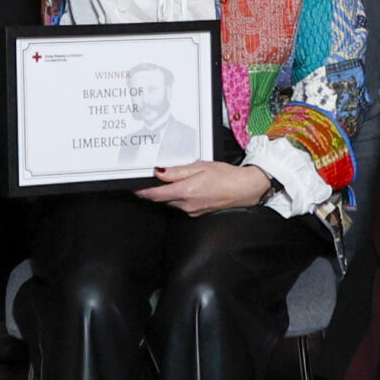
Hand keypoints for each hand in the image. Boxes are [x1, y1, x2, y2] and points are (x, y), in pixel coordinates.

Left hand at [137, 160, 273, 214]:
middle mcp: (187, 205)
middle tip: (156, 177)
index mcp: (186, 192)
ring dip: (170, 193)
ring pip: (172, 202)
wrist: (245, 189)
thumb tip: (159, 173)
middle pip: (162, 199)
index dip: (142, 191)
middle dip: (157, 190)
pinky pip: (183, 205)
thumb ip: (177, 171)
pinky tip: (190, 187)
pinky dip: (181, 197)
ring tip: (178, 180)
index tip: (134, 187)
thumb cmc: (226, 176)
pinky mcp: (198, 213)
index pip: (155, 195)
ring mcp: (192, 211)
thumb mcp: (201, 166)